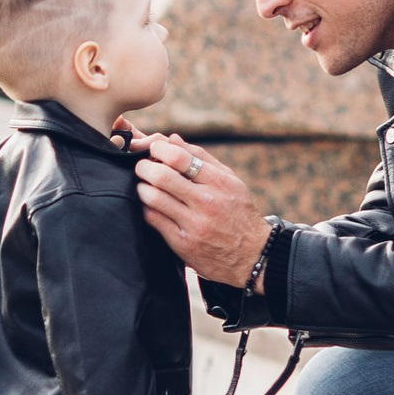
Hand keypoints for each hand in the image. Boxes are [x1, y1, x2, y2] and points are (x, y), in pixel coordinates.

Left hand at [132, 134, 270, 285]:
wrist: (252, 255)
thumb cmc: (239, 212)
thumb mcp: (230, 181)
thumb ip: (201, 158)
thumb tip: (171, 139)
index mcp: (219, 183)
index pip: (180, 157)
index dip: (159, 149)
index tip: (154, 149)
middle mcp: (206, 203)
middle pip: (162, 176)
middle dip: (144, 167)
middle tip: (141, 166)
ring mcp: (193, 224)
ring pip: (153, 198)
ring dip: (142, 188)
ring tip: (144, 185)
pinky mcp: (182, 243)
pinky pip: (154, 219)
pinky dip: (146, 208)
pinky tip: (150, 204)